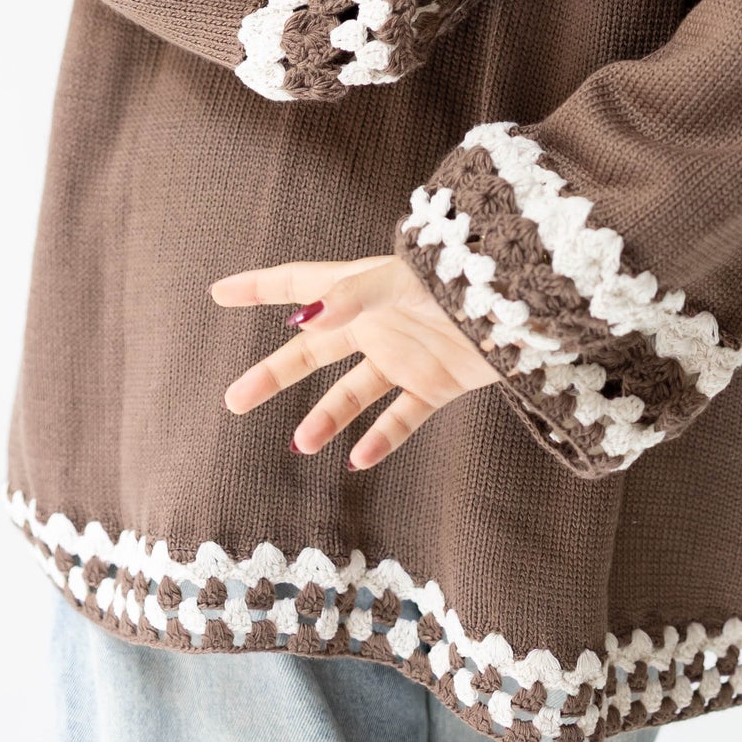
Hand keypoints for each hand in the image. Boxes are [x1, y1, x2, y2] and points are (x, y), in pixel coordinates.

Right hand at [212, 255, 499, 469]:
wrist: (524, 309)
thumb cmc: (461, 281)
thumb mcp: (403, 282)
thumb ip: (352, 298)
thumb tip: (298, 322)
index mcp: (363, 288)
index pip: (298, 284)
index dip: (258, 288)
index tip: (217, 293)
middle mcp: (378, 321)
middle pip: (314, 351)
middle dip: (274, 373)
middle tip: (233, 400)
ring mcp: (407, 354)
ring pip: (354, 390)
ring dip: (327, 416)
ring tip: (300, 443)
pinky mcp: (437, 384)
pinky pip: (401, 417)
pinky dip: (381, 438)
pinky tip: (359, 460)